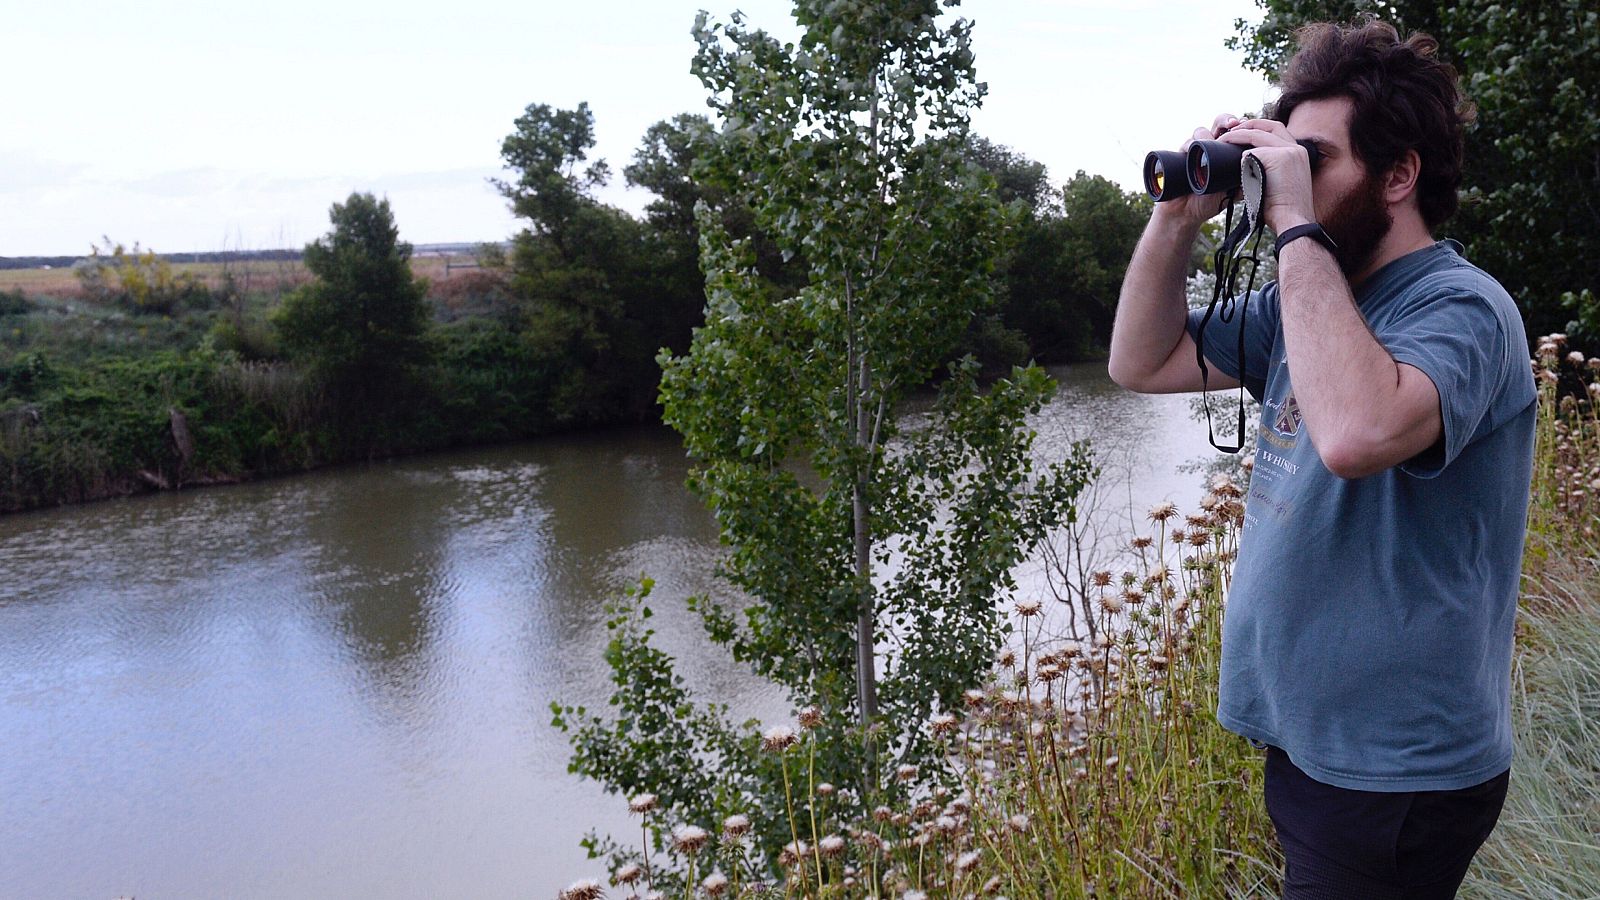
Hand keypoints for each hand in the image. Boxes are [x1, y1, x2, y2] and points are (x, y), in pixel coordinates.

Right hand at [1153, 113, 1241, 228]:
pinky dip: (1189, 145)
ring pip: (1200, 131)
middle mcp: (1210, 146)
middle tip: (1233, 124)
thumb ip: (1247, 183)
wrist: (1187, 212)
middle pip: (1219, 123)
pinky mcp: (1181, 157)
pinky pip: (1185, 145)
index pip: (1234, 130)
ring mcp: (1195, 151)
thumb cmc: (1210, 200)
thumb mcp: (1233, 191)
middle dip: (1226, 120)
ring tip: (1211, 141)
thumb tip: (1263, 175)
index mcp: (1225, 151)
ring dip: (1207, 134)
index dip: (1240, 125)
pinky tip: (1192, 148)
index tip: (1245, 125)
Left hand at [1216, 118, 1316, 233]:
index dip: (1260, 130)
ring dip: (1238, 136)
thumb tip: (1246, 166)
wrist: (1293, 221)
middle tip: (1230, 131)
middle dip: (1248, 125)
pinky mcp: (1280, 158)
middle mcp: (1296, 149)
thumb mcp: (1278, 185)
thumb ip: (1268, 171)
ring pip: (1258, 136)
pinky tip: (1232, 166)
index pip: (1278, 132)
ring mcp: (1290, 151)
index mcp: (1299, 154)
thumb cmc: (1282, 211)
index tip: (1243, 134)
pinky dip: (1240, 159)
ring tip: (1223, 141)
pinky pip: (1251, 153)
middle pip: (1270, 126)